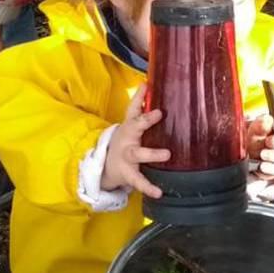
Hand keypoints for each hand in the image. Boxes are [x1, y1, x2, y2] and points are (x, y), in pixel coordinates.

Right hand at [102, 85, 169, 199]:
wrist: (106, 167)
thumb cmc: (125, 140)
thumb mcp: (129, 121)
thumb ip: (139, 103)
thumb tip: (147, 81)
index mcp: (129, 126)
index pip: (133, 107)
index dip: (140, 97)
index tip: (147, 86)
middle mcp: (127, 138)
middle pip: (134, 127)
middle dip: (145, 120)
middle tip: (158, 113)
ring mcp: (127, 156)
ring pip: (138, 154)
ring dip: (151, 153)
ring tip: (167, 154)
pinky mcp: (129, 174)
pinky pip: (139, 181)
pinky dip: (149, 187)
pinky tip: (159, 192)